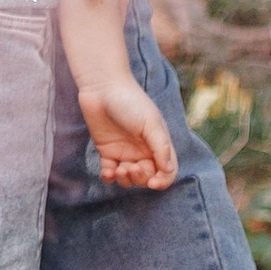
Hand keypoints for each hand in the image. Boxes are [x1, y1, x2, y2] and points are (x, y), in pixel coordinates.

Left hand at [77, 69, 176, 191]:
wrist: (102, 86)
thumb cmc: (130, 101)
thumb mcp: (150, 123)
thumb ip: (161, 147)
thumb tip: (168, 170)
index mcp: (158, 144)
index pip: (167, 171)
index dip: (162, 181)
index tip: (152, 182)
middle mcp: (143, 150)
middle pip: (147, 177)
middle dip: (140, 178)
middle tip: (130, 168)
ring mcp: (125, 152)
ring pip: (128, 178)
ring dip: (125, 180)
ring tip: (119, 169)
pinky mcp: (107, 151)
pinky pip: (110, 172)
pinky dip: (109, 178)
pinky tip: (108, 173)